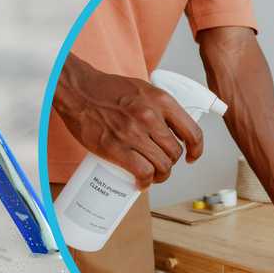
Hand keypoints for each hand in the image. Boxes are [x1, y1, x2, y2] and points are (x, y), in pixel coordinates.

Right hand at [54, 54, 202, 188]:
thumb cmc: (106, 90)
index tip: (191, 156)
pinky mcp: (116, 147)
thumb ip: (157, 107)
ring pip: (161, 166)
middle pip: (174, 153)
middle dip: (170, 164)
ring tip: (151, 176)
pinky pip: (142, 172)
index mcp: (161, 100)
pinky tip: (141, 182)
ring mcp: (133, 133)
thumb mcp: (142, 90)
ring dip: (159, 176)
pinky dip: (145, 182)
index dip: (196, 150)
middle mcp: (150, 117)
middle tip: (161, 165)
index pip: (192, 132)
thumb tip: (169, 129)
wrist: (78, 90)